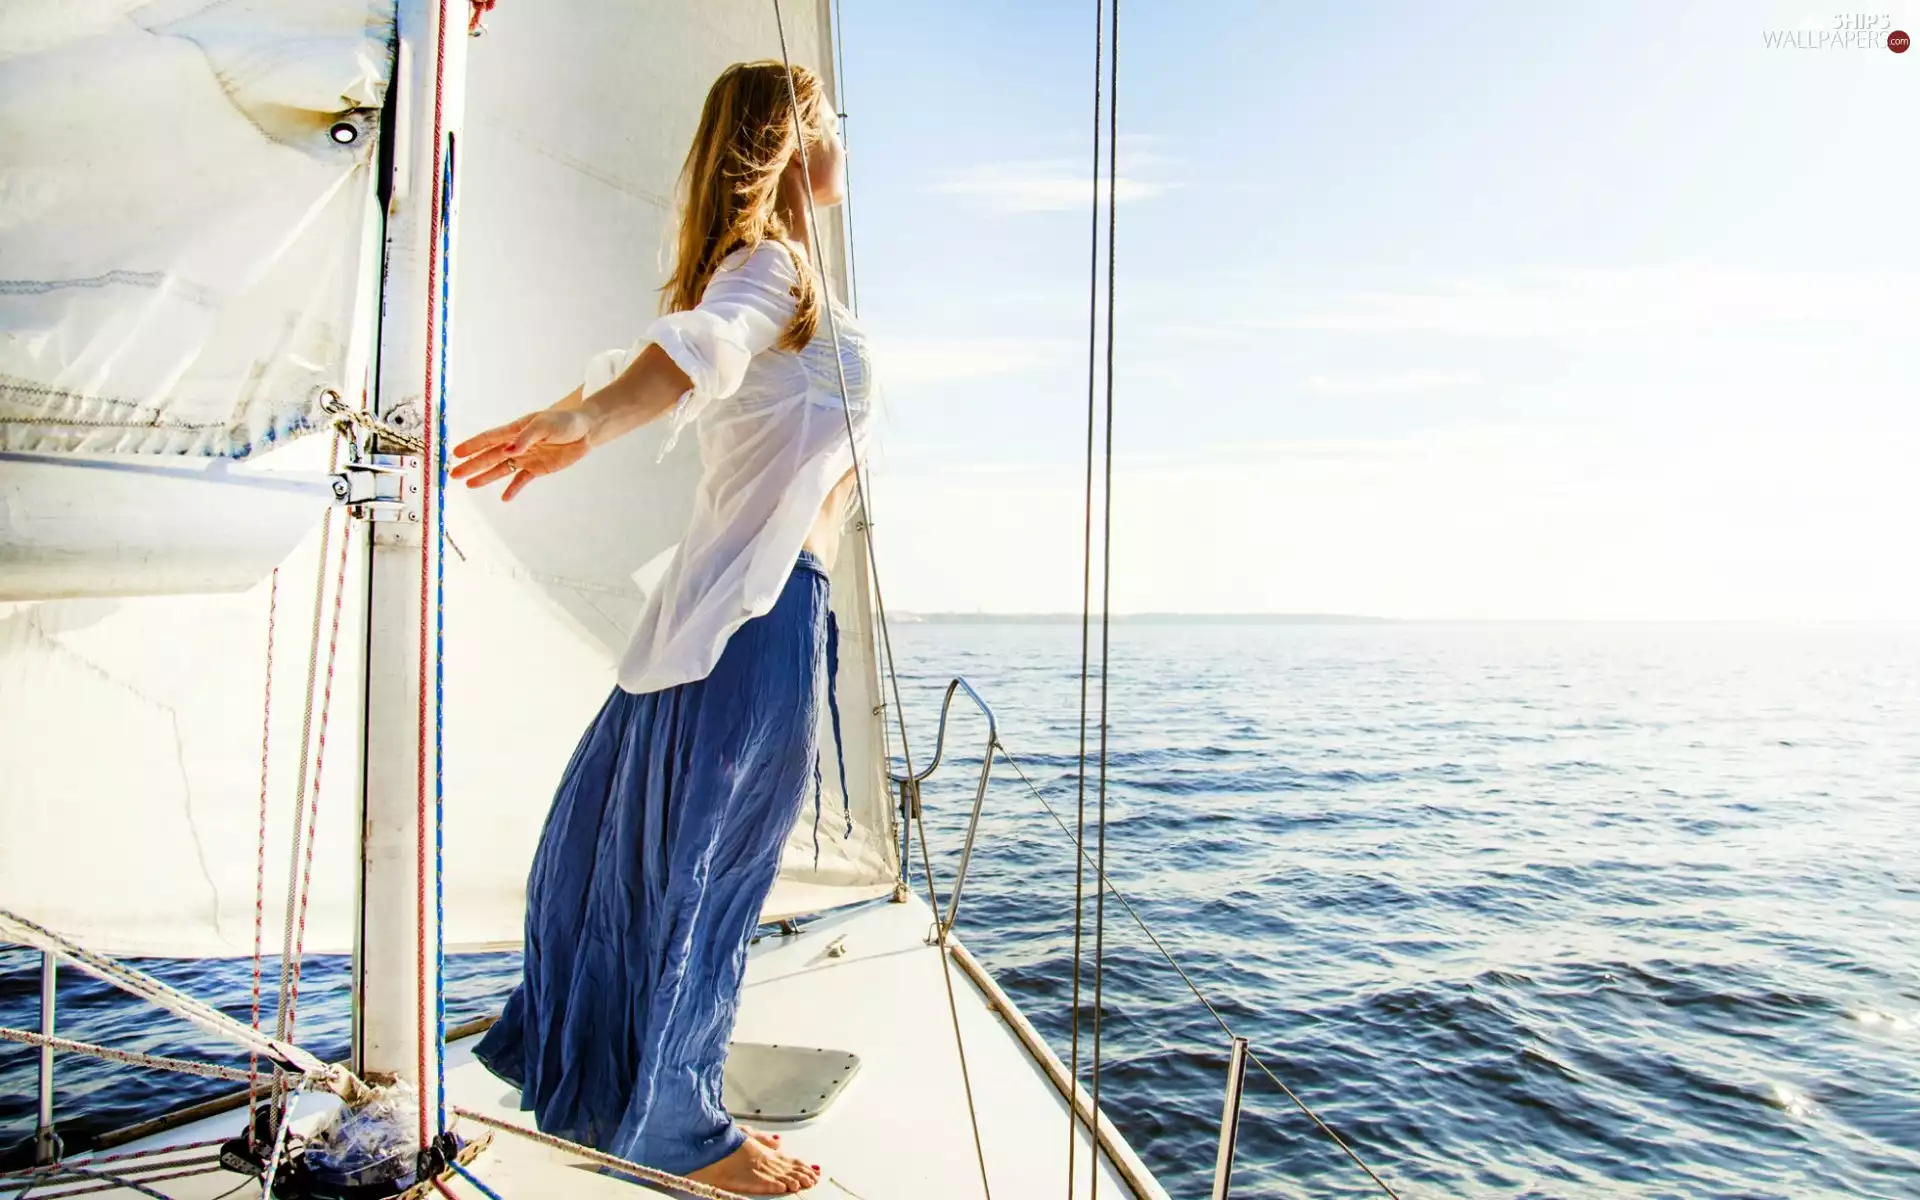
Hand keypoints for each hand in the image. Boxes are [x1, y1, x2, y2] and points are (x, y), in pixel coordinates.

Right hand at [451, 408, 592, 500]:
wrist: (585, 431)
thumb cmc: (563, 422)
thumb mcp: (544, 426)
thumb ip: (525, 439)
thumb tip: (507, 451)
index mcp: (515, 430)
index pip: (489, 439)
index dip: (472, 445)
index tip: (456, 453)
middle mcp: (516, 445)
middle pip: (490, 456)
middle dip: (472, 465)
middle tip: (453, 474)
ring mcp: (526, 457)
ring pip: (501, 469)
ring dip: (485, 477)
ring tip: (469, 485)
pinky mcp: (537, 469)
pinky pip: (521, 480)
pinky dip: (513, 489)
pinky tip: (504, 498)